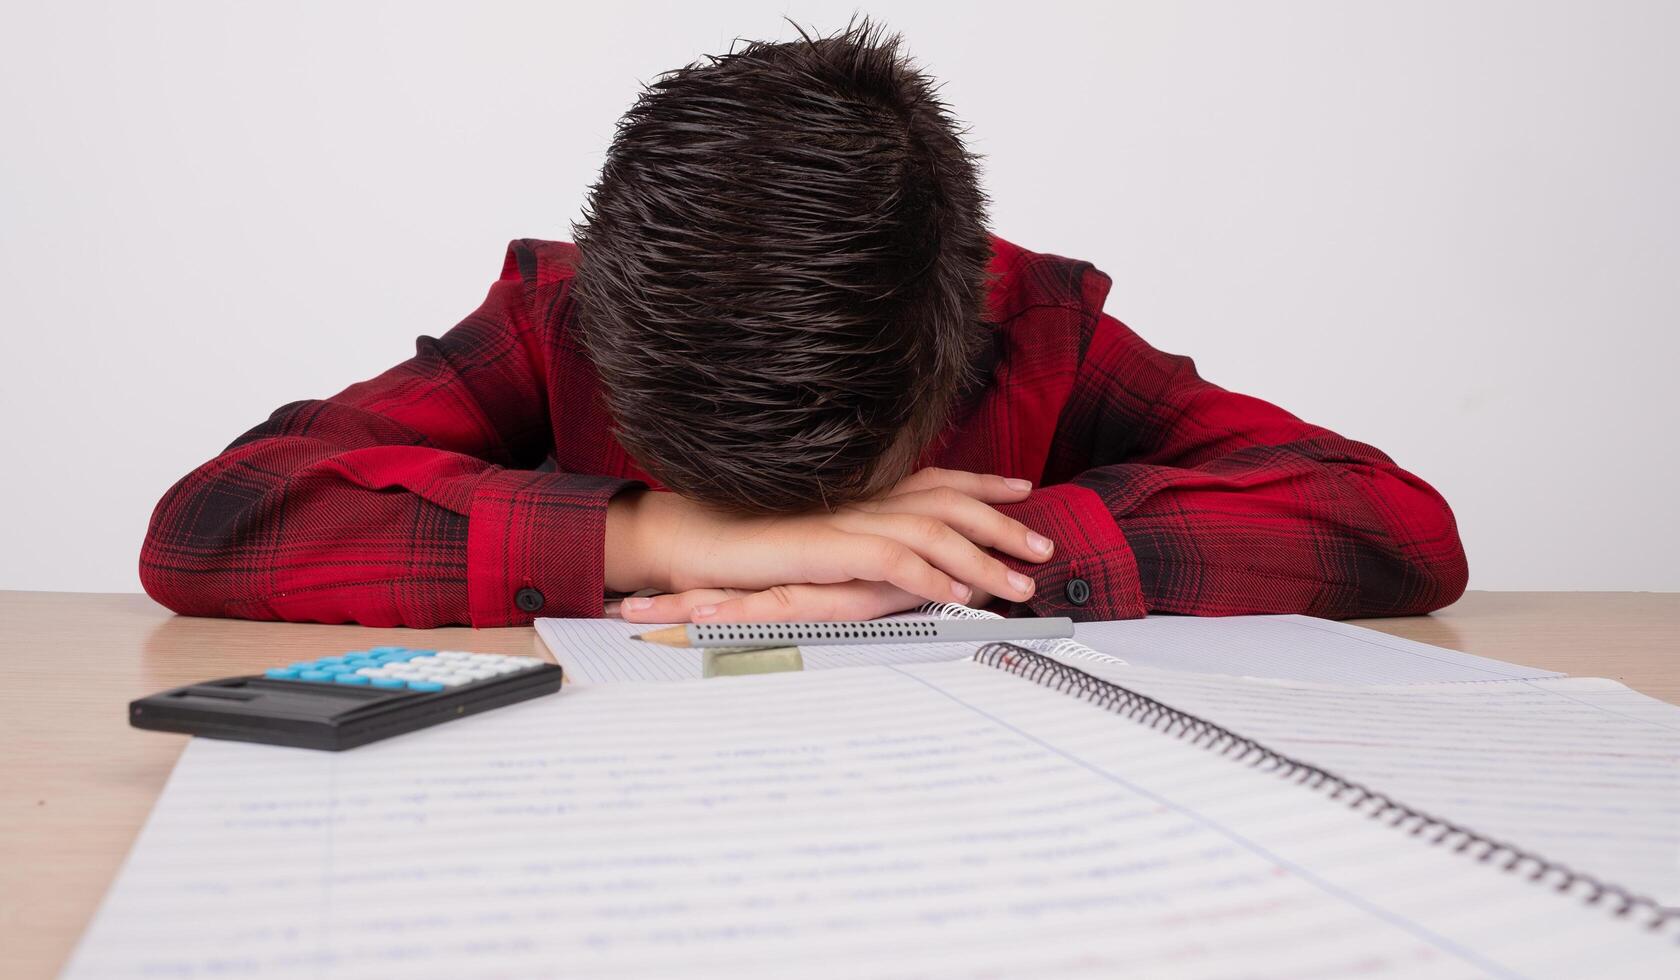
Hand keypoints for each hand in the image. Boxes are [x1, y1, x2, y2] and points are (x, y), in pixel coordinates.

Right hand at [606, 467, 1052, 621]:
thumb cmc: (741, 542)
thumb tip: (898, 555)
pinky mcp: (827, 547)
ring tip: (1019, 583)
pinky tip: (960, 595)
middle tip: (1042, 546)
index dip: (981, 482)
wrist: (687, 538)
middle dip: (1002, 522)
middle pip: (947, 500)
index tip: (1020, 488)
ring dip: (982, 558)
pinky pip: (892, 559)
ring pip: (932, 531)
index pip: (932, 477)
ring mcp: (845, 519)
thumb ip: (855, 539)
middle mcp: (858, 497)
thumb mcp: (811, 536)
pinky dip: (932, 577)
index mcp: (856, 490)